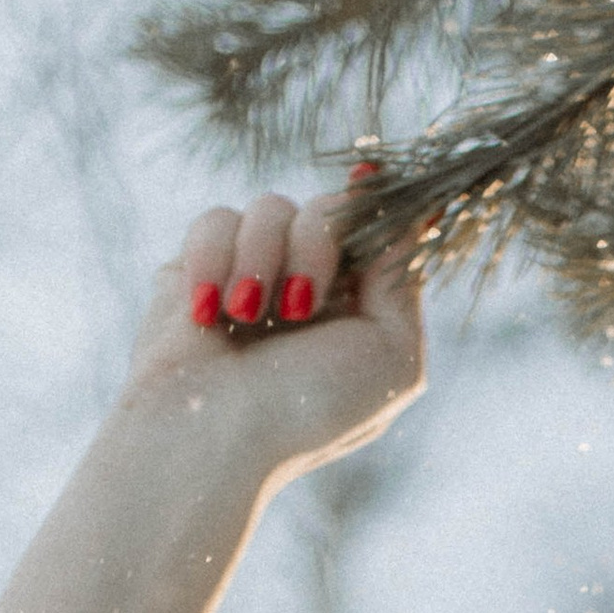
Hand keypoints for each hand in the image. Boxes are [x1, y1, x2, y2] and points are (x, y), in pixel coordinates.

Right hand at [126, 186, 425, 485]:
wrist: (210, 434)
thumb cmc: (308, 410)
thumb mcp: (392, 357)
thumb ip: (405, 284)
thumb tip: (413, 213)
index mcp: (359, 309)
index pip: (374, 232)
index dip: (374, 206)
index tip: (368, 178)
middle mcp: (309, 286)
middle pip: (327, 208)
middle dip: (316, 244)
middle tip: (298, 306)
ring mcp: (254, 274)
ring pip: (271, 206)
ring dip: (262, 258)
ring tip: (245, 315)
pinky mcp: (199, 268)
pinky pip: (215, 220)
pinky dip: (212, 260)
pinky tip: (206, 312)